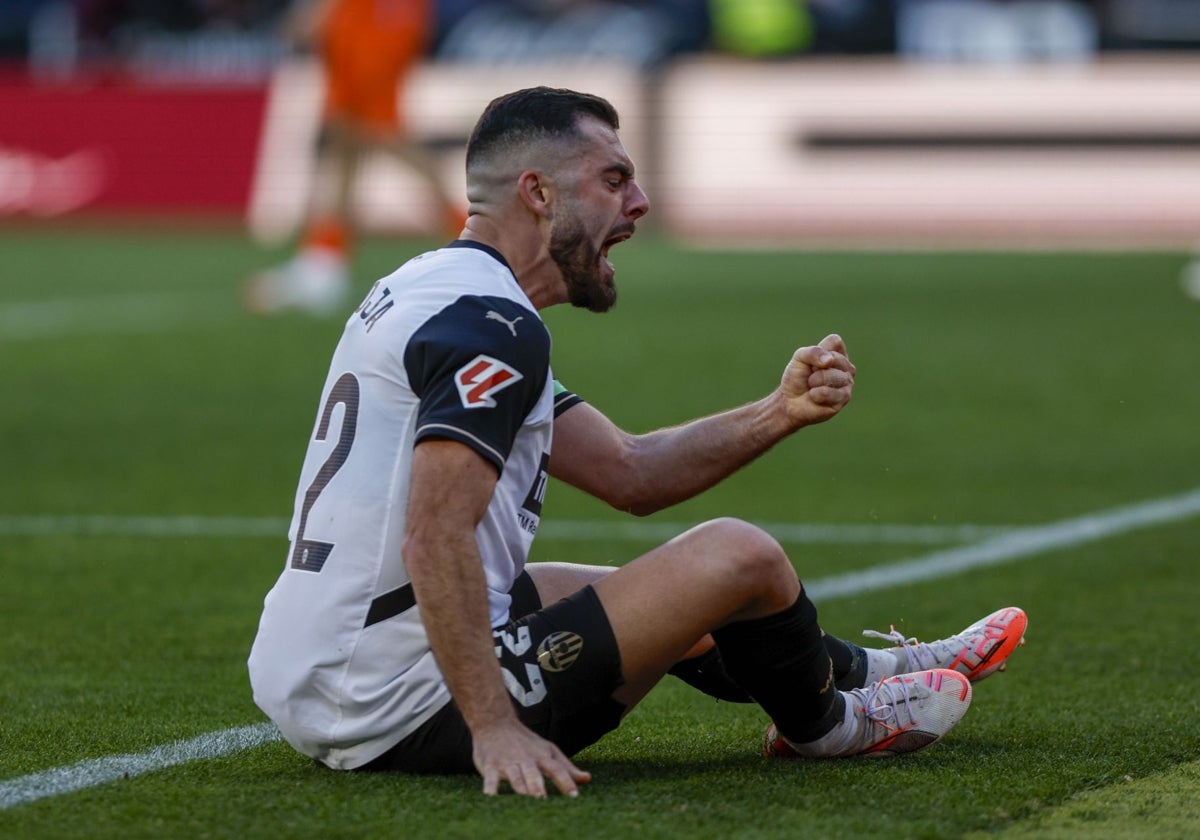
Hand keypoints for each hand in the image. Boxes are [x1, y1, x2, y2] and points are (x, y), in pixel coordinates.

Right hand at [473, 718, 591, 798]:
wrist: (496, 722)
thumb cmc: (526, 742)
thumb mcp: (548, 750)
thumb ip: (566, 767)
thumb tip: (587, 779)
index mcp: (542, 757)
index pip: (556, 770)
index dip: (566, 782)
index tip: (575, 796)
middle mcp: (526, 760)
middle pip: (534, 775)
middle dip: (539, 788)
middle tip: (544, 801)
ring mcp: (508, 763)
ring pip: (515, 778)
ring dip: (520, 789)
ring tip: (525, 802)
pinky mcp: (490, 766)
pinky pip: (490, 779)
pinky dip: (490, 789)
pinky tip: (491, 798)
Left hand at [779, 334, 855, 426]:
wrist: (790, 400)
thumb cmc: (797, 377)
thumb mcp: (799, 357)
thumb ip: (813, 352)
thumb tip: (829, 361)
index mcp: (838, 353)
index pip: (834, 342)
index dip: (818, 351)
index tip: (811, 361)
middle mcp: (847, 367)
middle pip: (834, 359)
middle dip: (815, 368)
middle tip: (810, 376)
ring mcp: (847, 383)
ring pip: (833, 376)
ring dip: (815, 381)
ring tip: (812, 386)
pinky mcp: (843, 399)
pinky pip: (828, 392)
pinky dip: (815, 394)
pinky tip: (815, 397)